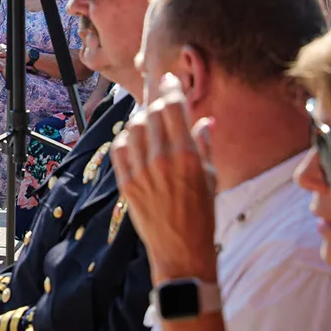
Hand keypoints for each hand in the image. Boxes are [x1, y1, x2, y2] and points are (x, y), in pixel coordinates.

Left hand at [109, 74, 218, 282]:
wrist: (181, 250)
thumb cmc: (202, 215)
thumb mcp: (211, 178)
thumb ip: (204, 145)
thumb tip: (205, 121)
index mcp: (188, 155)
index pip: (173, 107)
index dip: (170, 88)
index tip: (168, 80)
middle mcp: (162, 159)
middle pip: (152, 113)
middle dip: (157, 103)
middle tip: (160, 103)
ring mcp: (141, 171)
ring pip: (133, 127)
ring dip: (141, 120)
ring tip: (149, 123)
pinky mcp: (126, 183)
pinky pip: (119, 148)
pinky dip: (126, 139)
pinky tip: (134, 141)